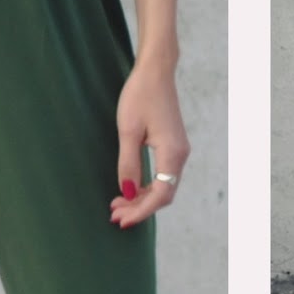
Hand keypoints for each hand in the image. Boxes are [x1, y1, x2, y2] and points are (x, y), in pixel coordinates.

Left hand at [110, 61, 189, 228]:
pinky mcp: (173, 146)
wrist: (156, 73)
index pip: (160, 194)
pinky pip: (163, 175)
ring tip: (117, 204)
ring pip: (164, 186)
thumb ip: (128, 163)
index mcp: (172, 153)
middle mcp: (180, 155)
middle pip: (164, 194)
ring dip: (142, 199)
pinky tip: (129, 188)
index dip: (141, 211)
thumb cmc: (140, 97)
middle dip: (139, 208)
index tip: (120, 220)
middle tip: (113, 215)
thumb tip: (125, 192)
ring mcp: (179, 151)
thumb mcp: (128, 131)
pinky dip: (147, 186)